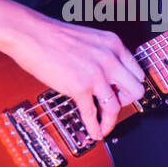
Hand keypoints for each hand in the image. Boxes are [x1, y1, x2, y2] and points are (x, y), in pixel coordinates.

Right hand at [0, 6, 146, 141]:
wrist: (30, 33)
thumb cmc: (52, 35)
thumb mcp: (89, 39)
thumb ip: (101, 55)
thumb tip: (105, 75)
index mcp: (114, 44)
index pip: (137, 72)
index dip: (130, 86)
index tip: (124, 94)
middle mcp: (110, 59)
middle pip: (135, 91)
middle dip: (126, 102)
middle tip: (115, 106)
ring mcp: (96, 74)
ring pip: (116, 107)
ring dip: (110, 121)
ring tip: (104, 127)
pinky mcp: (80, 87)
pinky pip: (92, 114)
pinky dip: (95, 127)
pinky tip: (94, 133)